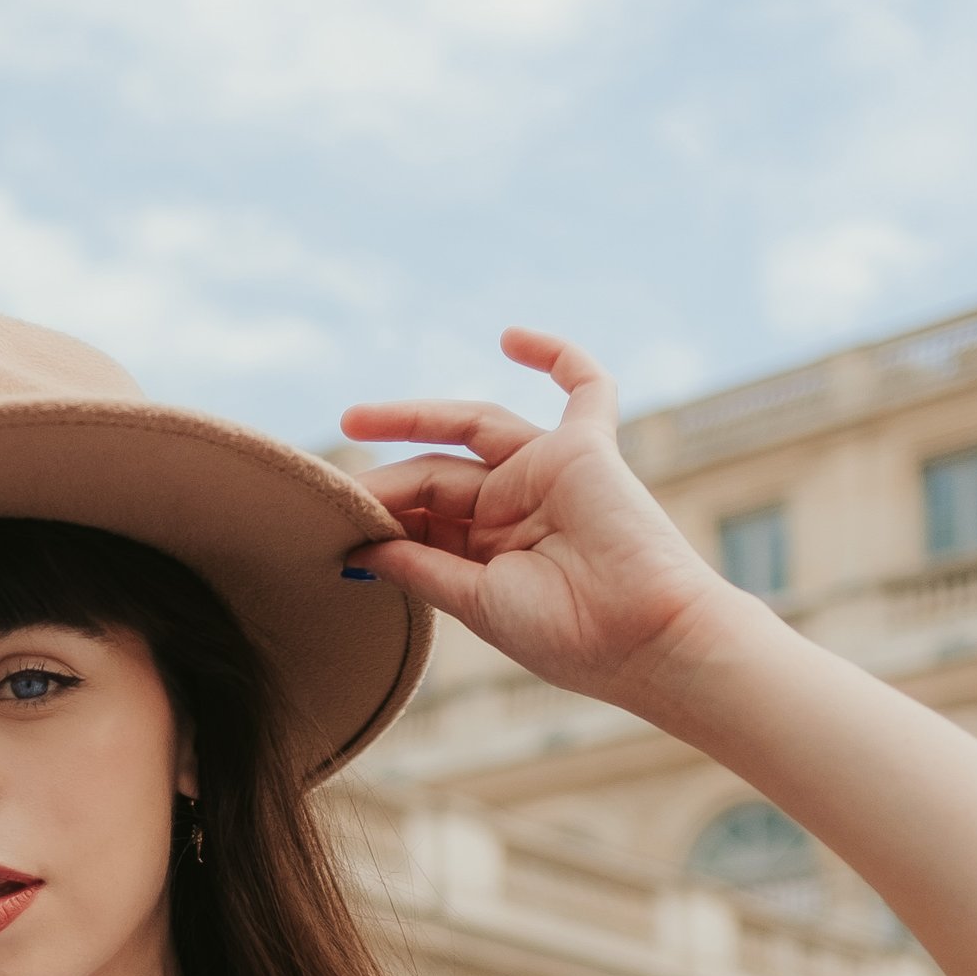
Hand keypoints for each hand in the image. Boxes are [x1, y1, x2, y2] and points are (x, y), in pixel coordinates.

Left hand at [340, 331, 730, 706]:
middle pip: (435, 473)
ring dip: (415, 415)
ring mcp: (549, 473)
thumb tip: (357, 545)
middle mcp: (515, 508)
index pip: (421, 515)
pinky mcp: (586, 450)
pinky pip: (583, 388)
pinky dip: (556, 356)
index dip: (377, 514)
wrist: (647, 639)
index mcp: (488, 552)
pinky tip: (511, 336)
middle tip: (330, 483)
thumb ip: (420, 566)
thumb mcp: (475, 600)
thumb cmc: (568, 636)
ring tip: (355, 420)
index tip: (329, 525)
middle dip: (383, 480)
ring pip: (474, 426)